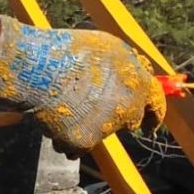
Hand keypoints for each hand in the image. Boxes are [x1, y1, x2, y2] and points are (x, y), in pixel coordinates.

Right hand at [0, 17, 165, 156]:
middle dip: (114, 117)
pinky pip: (76, 146)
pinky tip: (54, 120)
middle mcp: (128, 108)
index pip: (155, 105)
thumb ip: (128, 66)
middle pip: (127, 121)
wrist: (38, 68)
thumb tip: (134, 78)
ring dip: (86, 124)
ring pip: (99, 134)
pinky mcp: (84, 142)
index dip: (154, 115)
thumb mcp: (109, 47)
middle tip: (92, 105)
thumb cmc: (71, 51)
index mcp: (138, 83)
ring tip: (64, 104)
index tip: (149, 125)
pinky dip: (66, 137)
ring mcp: (107, 128)